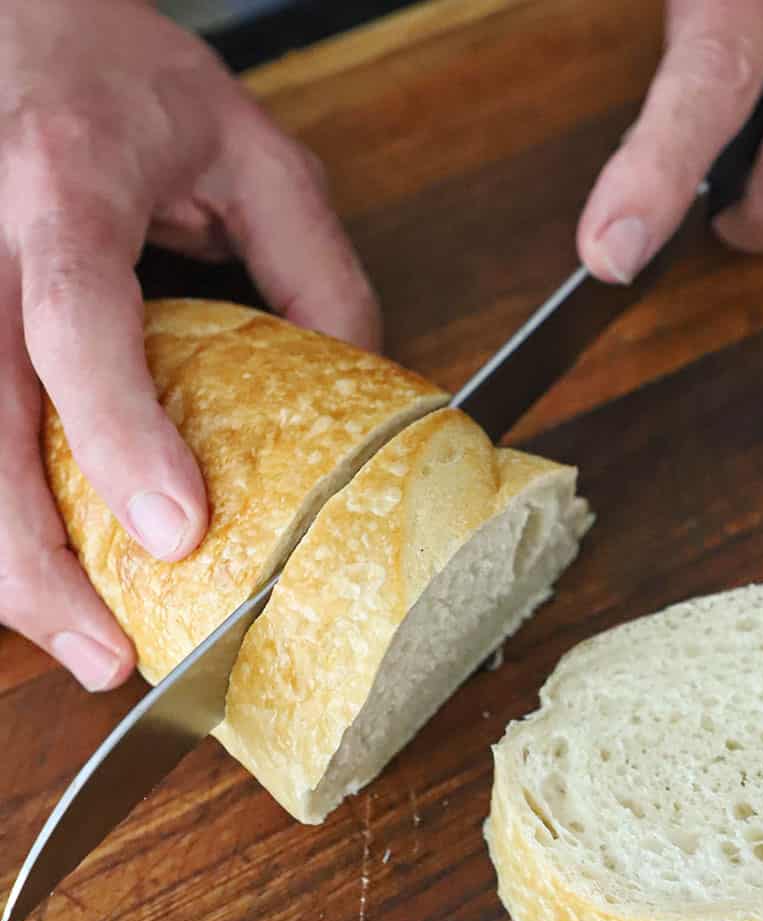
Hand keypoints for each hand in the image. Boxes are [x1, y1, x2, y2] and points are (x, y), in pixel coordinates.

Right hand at [0, 0, 380, 690]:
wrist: (13, 17)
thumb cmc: (122, 77)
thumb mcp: (252, 150)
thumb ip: (315, 268)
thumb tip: (366, 389)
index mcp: (64, 181)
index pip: (74, 317)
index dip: (116, 430)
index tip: (174, 530)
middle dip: (27, 554)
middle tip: (105, 654)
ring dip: (1, 559)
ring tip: (77, 640)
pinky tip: (39, 572)